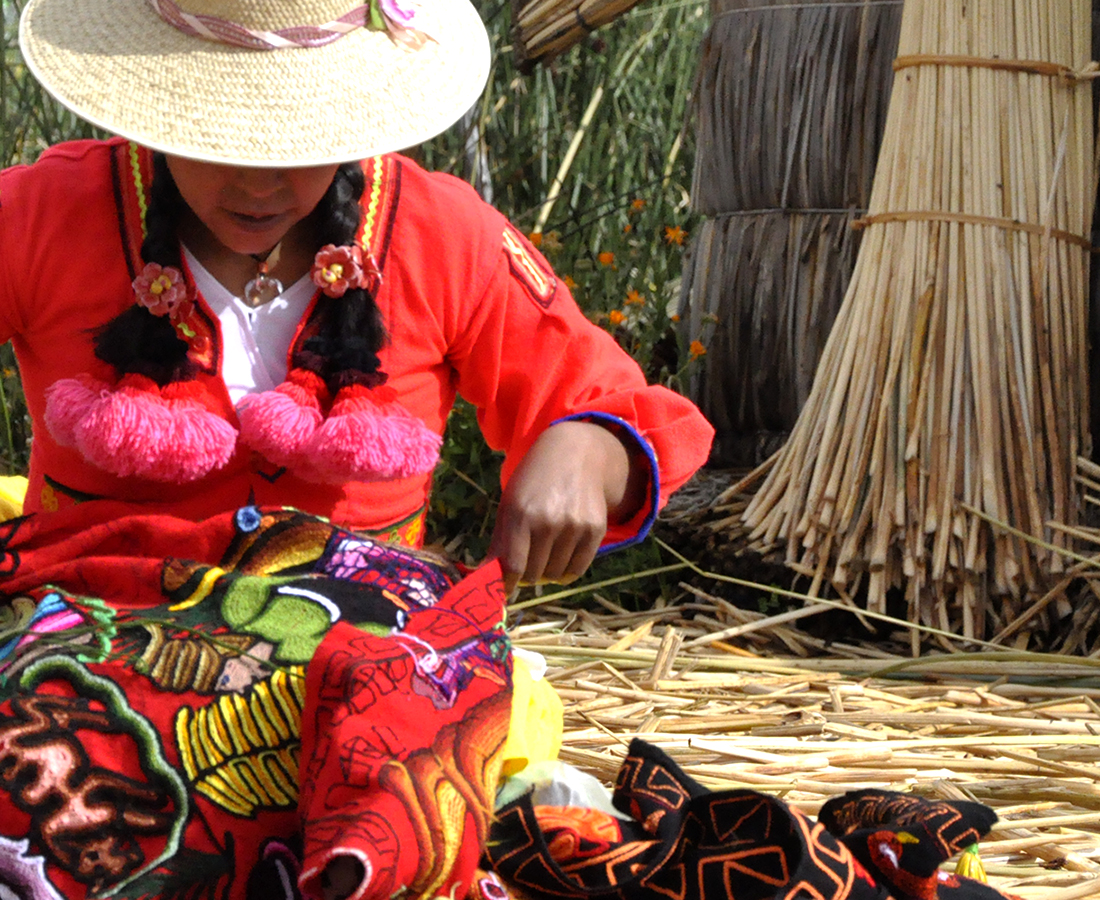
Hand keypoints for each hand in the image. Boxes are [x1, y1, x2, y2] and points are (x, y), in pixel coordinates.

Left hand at [487, 420, 644, 594]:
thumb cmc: (534, 484)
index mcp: (521, 513)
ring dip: (546, 574)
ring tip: (543, 556)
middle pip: (533, 574)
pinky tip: (559, 559)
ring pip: (555, 575)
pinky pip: (577, 570)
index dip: (505, 584)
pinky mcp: (595, 530)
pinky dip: (565, 572)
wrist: (575, 455)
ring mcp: (574, 526)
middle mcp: (549, 520)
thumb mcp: (510, 505)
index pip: (513, 566)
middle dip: (525, 576)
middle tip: (524, 565)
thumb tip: (484, 580)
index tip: (502, 591)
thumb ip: (499, 544)